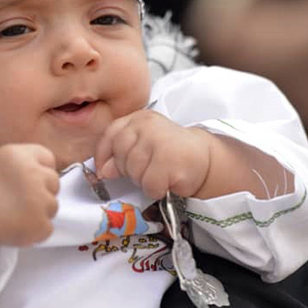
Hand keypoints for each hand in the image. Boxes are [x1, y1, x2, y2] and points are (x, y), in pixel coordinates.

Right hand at [0, 143, 58, 246]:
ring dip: (38, 213)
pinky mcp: (40, 223)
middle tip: (19, 202)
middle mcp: (33, 173)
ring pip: (52, 206)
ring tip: (14, 215)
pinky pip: (47, 228)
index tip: (28, 182)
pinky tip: (15, 227)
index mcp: (21, 155)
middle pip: (54, 182)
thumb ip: (22, 163)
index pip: (48, 159)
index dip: (40, 171)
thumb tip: (43, 172)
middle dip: (41, 192)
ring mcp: (39, 199)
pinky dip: (34, 232)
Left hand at [94, 110, 212, 199]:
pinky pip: (149, 184)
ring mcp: (159, 141)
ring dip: (144, 180)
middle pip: (120, 155)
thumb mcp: (143, 146)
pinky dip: (156, 189)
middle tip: (146, 170)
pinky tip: (167, 181)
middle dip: (128, 170)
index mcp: (139, 118)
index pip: (111, 134)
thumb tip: (103, 170)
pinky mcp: (170, 160)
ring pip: (133, 172)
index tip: (104, 170)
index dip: (103, 155)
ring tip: (158, 173)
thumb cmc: (170, 152)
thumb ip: (121, 154)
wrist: (205, 158)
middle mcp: (147, 125)